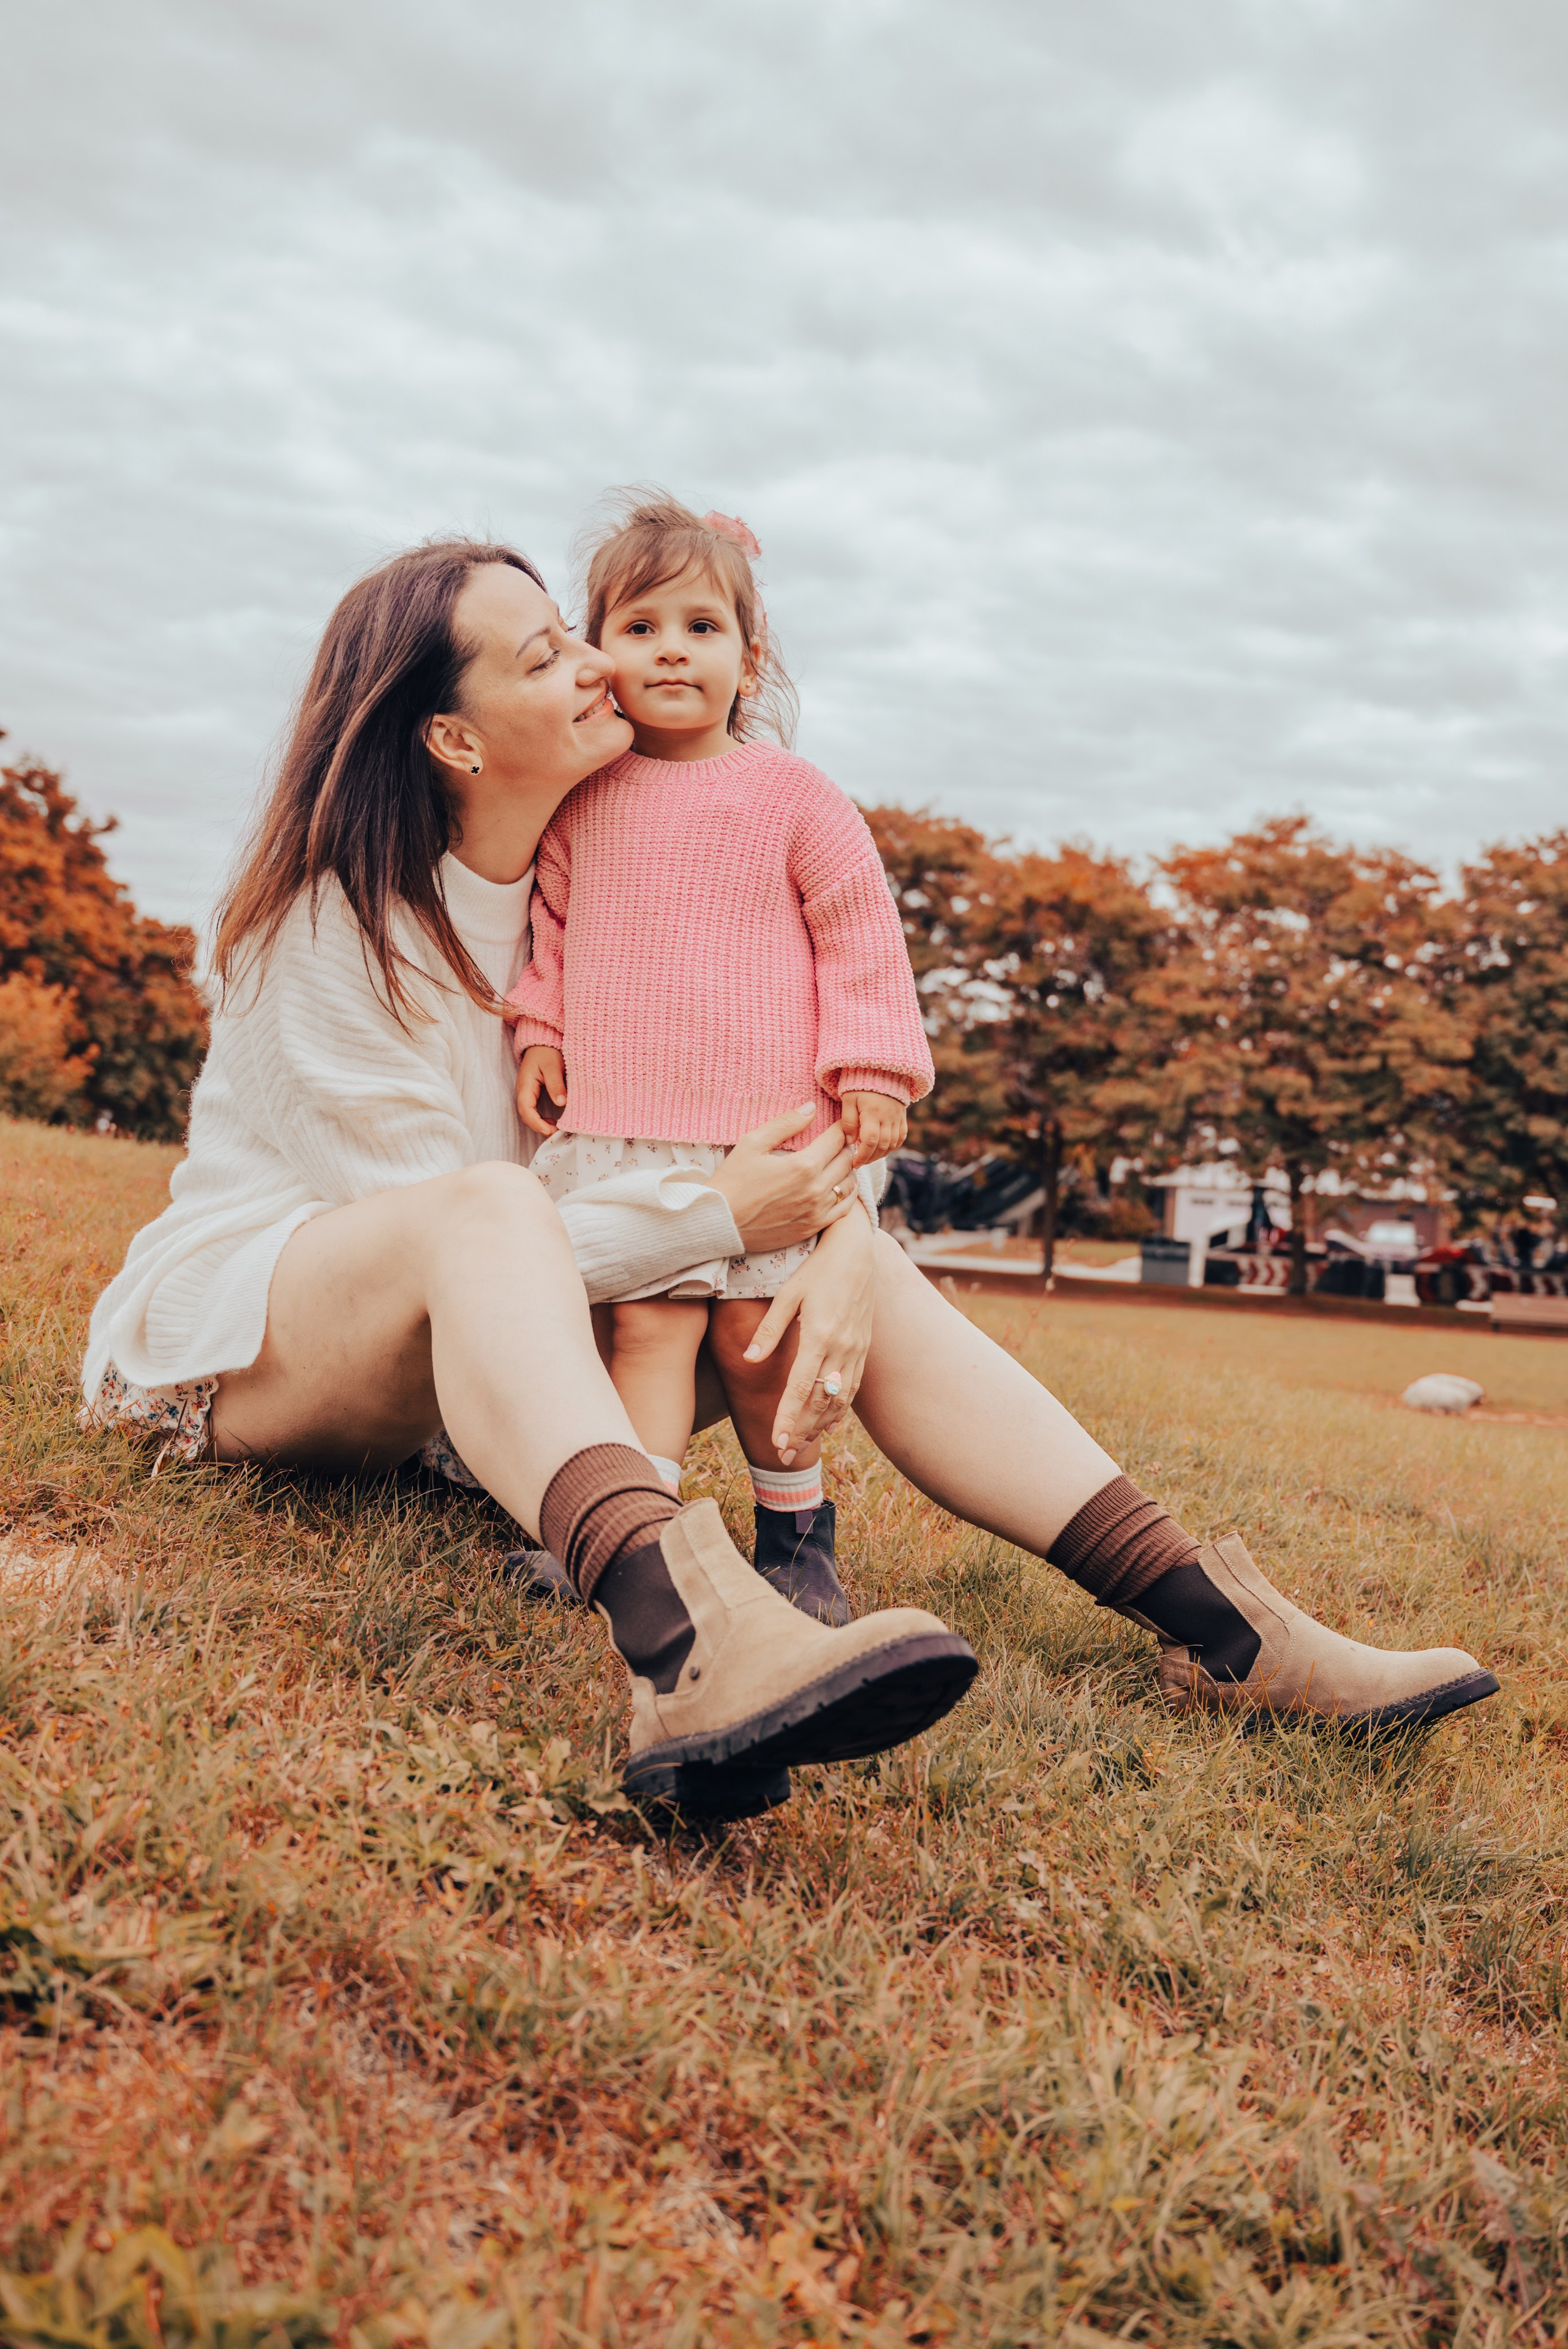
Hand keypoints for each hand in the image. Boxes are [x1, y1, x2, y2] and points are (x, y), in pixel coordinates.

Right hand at [517, 1045, 566, 1136]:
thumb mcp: (552, 1065)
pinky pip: (535, 1111)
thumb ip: (555, 1083)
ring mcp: (528, 1094)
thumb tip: (561, 1102)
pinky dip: (543, 1120)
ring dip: (541, 1125)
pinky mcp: (534, 1094)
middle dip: (539, 1127)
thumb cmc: (546, 1052)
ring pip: (530, 1115)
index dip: (536, 1123)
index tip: (549, 1130)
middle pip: (527, 1116)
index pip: (526, 1109)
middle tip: (557, 1133)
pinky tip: (553, 1122)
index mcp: (525, 1085)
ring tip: (556, 1130)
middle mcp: (524, 1092)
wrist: (542, 1043)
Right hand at [708, 1106, 860, 1252]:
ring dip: (847, 1170)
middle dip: (845, 1147)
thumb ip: (785, 1123)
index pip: (836, 1139)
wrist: (720, 1223)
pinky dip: (846, 1194)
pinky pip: (844, 1209)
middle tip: (838, 1141)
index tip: (838, 1124)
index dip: (840, 1128)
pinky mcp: (813, 1227)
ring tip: (839, 1162)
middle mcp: (815, 1189)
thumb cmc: (732, 1181)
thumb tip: (811, 1107)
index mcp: (803, 1165)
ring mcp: (816, 1211)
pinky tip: (838, 1186)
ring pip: (849, 1184)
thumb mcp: (753, 1143)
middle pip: (846, 1160)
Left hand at [741, 1209, 876, 1461]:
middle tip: (783, 1456)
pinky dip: (840, 1409)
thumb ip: (769, 1328)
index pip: (800, 1387)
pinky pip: (853, 1387)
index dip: (788, 1418)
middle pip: (820, 1402)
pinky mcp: (864, 1347)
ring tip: (801, 1447)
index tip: (777, 1442)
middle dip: (802, 1432)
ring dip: (820, 1426)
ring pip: (839, 1399)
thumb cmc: (818, 1267)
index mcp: (818, 1334)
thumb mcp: (788, 1292)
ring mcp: (856, 1349)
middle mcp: (841, 1347)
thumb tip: (749, 1359)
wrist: (859, 1251)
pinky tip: (829, 1425)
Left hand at [839, 1090, 906, 1167]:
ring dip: (880, 1155)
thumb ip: (848, 1121)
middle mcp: (888, 1117)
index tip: (854, 1163)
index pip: (870, 1141)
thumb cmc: (860, 1086)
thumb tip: (851, 1142)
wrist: (881, 1072)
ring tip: (868, 1157)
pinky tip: (881, 1150)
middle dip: (870, 1158)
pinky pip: (900, 1138)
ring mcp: (897, 1118)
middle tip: (859, 1162)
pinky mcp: (902, 1118)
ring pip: (892, 1144)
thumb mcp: (848, 1100)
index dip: (863, 1155)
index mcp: (873, 1112)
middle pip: (882, 1145)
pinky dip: (891, 1148)